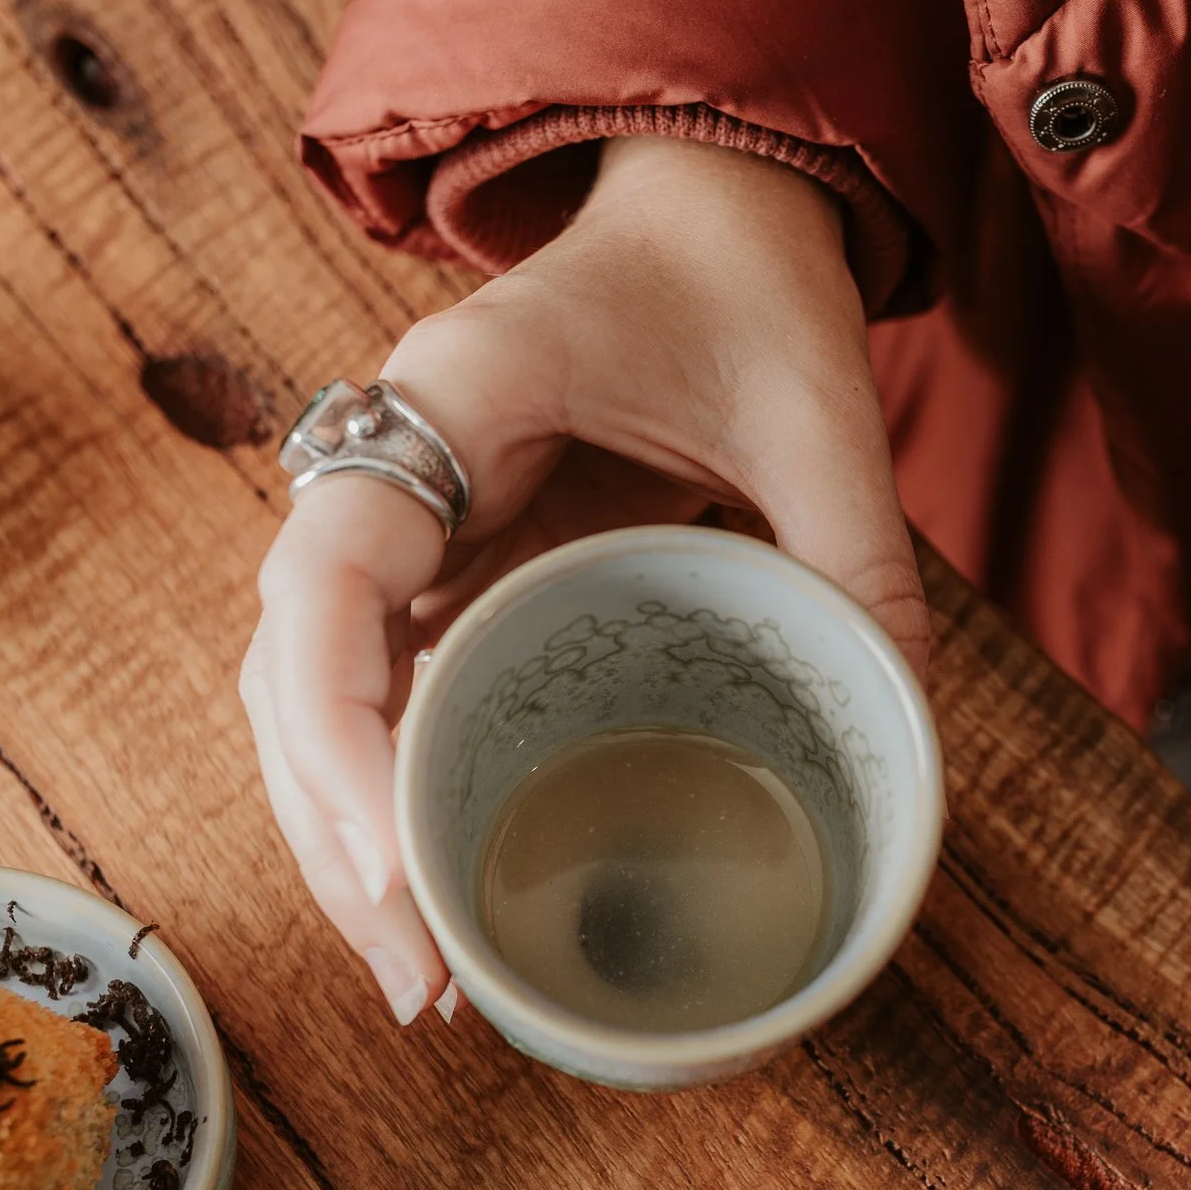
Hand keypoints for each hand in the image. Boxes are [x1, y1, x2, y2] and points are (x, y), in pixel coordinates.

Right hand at [241, 136, 921, 1021]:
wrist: (711, 208)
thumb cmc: (745, 280)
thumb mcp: (818, 414)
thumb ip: (858, 562)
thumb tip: (901, 742)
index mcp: (454, 395)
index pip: (329, 576)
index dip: (337, 734)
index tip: (400, 865)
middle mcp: (392, 462)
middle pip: (290, 669)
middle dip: (334, 835)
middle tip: (419, 980)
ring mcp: (406, 518)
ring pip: (311, 695)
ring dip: (343, 837)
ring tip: (419, 975)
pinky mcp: (443, 564)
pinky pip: (377, 689)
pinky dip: (387, 794)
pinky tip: (429, 890)